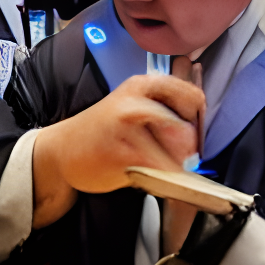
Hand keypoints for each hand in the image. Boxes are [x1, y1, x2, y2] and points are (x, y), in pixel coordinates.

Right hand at [31, 74, 203, 229]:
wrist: (63, 150)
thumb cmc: (104, 131)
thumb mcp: (132, 106)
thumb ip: (164, 106)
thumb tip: (201, 109)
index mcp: (140, 84)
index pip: (192, 96)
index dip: (197, 121)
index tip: (187, 133)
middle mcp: (135, 100)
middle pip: (188, 130)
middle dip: (187, 150)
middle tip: (170, 154)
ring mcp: (128, 127)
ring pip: (177, 155)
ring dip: (173, 167)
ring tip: (151, 163)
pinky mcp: (123, 154)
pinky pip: (162, 172)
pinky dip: (161, 180)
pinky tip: (141, 172)